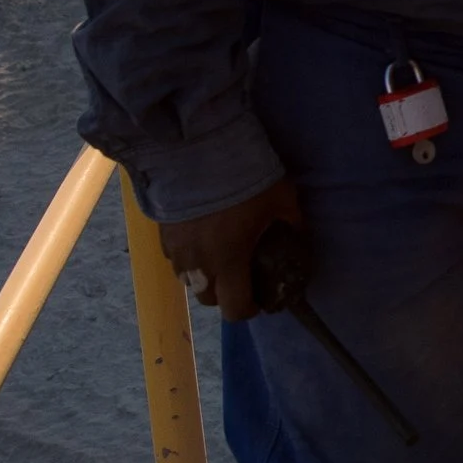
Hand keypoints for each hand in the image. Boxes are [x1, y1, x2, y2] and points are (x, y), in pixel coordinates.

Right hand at [158, 179, 299, 321]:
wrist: (200, 152)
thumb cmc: (247, 179)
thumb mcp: (283, 201)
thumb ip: (292, 225)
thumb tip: (300, 238)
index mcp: (229, 262)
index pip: (234, 308)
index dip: (248, 310)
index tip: (259, 301)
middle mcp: (198, 264)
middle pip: (208, 298)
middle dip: (225, 295)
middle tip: (241, 276)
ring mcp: (176, 251)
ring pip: (189, 280)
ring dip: (205, 277)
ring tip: (221, 258)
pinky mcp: (162, 236)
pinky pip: (176, 259)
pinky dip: (189, 259)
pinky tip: (202, 239)